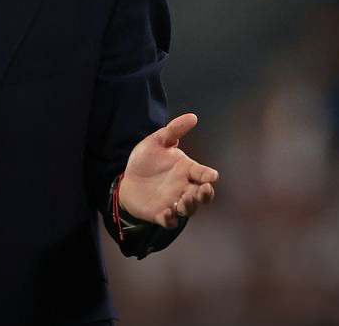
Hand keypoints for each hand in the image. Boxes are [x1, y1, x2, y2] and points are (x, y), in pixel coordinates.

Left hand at [117, 113, 217, 228]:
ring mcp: (173, 202)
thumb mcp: (157, 141)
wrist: (127, 177)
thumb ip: (174, 130)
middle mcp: (184, 187)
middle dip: (206, 194)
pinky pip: (170, 221)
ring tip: (184, 200)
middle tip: (204, 190)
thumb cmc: (147, 160)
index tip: (212, 176)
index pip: (203, 173)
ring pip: (189, 209)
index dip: (209, 176)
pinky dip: (171, 219)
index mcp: (187, 170)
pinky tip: (167, 212)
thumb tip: (193, 116)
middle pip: (202, 195)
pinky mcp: (160, 214)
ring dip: (190, 206)